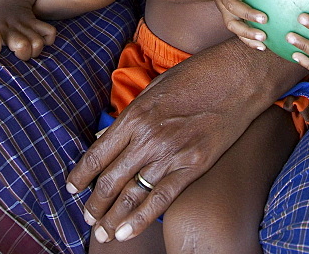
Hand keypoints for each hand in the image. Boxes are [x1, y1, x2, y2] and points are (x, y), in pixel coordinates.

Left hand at [0, 0, 56, 60]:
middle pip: (21, 44)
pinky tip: (40, 42)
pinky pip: (49, 33)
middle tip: (17, 54)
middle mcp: (8, 27)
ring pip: (37, 43)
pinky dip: (48, 40)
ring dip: (35, 51)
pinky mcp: (36, 22)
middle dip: (22, 54)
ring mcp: (24, 25)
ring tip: (28, 52)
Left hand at [66, 37, 282, 242]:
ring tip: (101, 231)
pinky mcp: (193, 167)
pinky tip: (125, 232)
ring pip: (132, 195)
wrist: (237, 78)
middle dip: (94, 203)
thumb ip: (134, 115)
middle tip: (86, 216)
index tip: (71, 188)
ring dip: (112, 217)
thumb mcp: (156, 88)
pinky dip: (140, 220)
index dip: (81, 175)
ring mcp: (171, 155)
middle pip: (110, 180)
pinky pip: (161, 200)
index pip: (97, 154)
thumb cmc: (196, 76)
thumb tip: (113, 138)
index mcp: (136, 115)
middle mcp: (148, 138)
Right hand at [211, 0, 268, 49]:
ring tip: (264, 38)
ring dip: (247, 33)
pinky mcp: (229, 19)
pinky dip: (248, 41)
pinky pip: (237, 33)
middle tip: (264, 18)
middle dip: (247, 14)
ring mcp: (224, 10)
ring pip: (233, 24)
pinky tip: (264, 47)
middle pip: (232, 7)